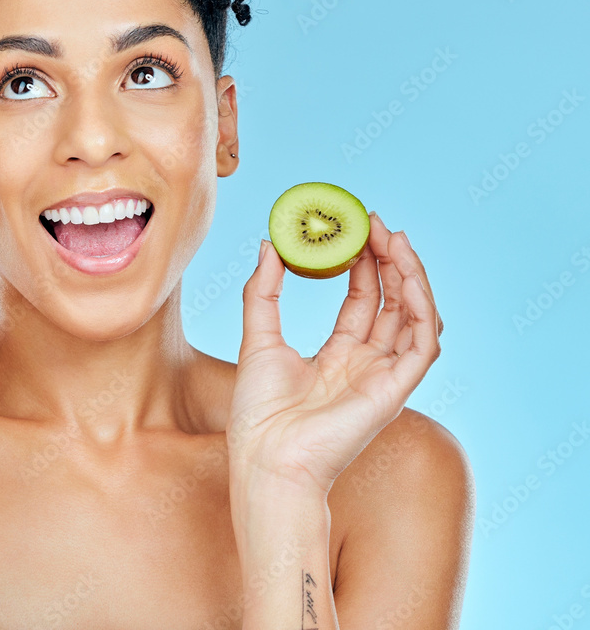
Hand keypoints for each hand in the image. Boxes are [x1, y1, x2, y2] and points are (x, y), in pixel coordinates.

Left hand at [226, 212, 442, 498]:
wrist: (265, 457)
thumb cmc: (258, 412)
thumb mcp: (257, 337)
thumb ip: (264, 290)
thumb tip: (267, 244)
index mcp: (338, 356)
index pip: (362, 299)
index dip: (364, 263)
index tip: (357, 227)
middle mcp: (367, 364)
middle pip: (392, 302)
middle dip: (389, 260)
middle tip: (377, 223)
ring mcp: (384, 377)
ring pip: (415, 317)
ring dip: (410, 276)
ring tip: (394, 238)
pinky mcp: (395, 390)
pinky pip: (423, 343)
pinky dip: (422, 308)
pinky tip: (408, 275)